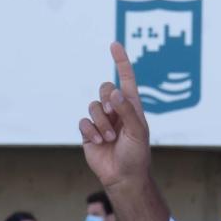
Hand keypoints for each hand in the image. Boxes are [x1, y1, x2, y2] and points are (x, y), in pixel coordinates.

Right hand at [78, 43, 150, 193]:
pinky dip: (90, 131)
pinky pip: (83, 121)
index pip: (127, 79)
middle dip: (107, 101)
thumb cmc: (136, 153)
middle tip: (114, 117)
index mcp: (132, 106)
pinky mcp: (88, 132)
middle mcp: (117, 110)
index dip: (121, 62)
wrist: (123, 176)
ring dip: (101, 122)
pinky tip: (98, 142)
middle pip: (104, 89)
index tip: (114, 44)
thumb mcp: (137, 131)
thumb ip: (127, 111)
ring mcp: (102, 120)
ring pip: (93, 106)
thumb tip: (115, 92)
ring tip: (109, 138)